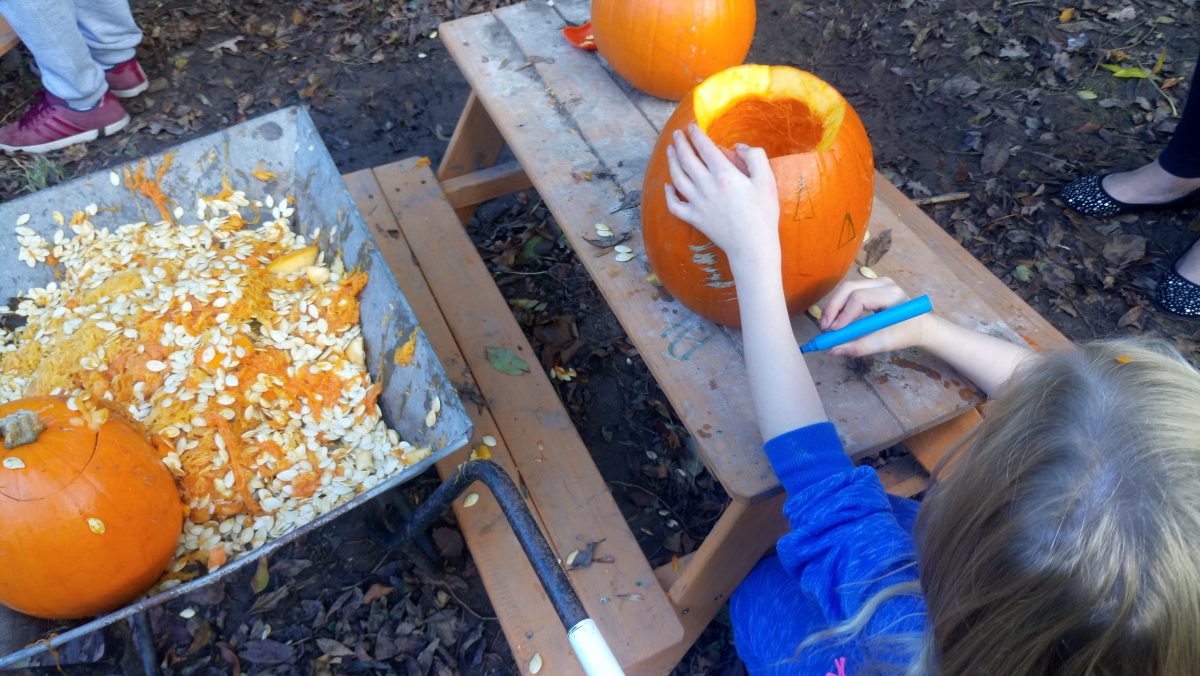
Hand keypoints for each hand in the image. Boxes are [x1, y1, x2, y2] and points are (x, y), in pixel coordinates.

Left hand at [663, 124, 779, 271]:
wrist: (753, 246)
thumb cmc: (763, 213)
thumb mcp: (766, 180)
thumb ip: (755, 156)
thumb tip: (738, 146)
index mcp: (724, 174)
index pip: (704, 147)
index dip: (695, 134)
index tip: (691, 126)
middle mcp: (706, 186)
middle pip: (687, 159)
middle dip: (680, 144)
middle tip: (677, 134)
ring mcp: (697, 203)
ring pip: (677, 178)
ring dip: (671, 162)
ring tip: (670, 151)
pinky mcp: (694, 218)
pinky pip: (674, 205)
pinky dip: (668, 194)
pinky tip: (668, 186)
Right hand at [820, 278, 933, 356]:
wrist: (920, 326)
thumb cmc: (905, 334)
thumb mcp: (885, 343)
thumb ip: (859, 347)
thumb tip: (833, 351)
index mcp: (891, 295)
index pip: (860, 298)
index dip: (844, 314)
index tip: (833, 332)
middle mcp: (884, 283)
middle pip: (849, 288)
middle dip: (833, 307)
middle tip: (824, 327)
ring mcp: (877, 282)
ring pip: (846, 288)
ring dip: (834, 306)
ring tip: (827, 325)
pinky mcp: (871, 285)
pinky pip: (850, 291)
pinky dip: (840, 304)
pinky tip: (836, 319)